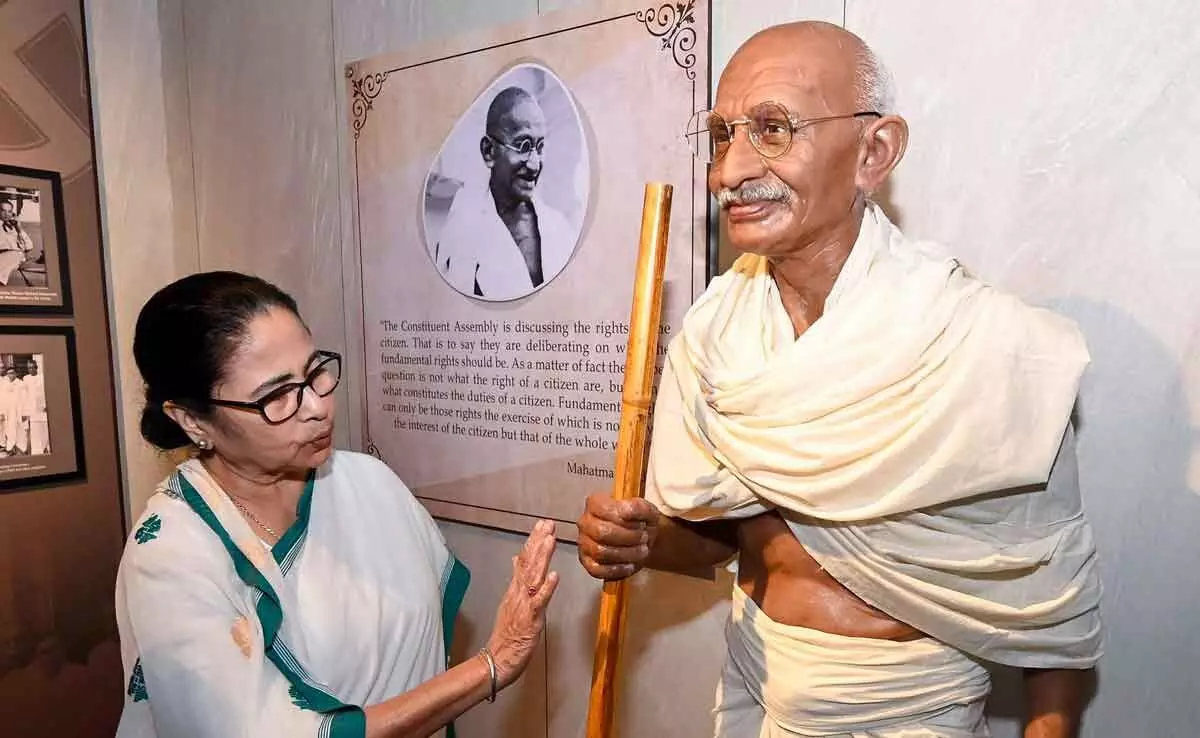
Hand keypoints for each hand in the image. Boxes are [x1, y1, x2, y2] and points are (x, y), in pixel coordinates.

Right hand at [486, 519, 558, 687]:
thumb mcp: (509, 602)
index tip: (542, 524)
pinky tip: (555, 576)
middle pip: (528, 563)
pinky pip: (539, 602)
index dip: (533, 541)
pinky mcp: (530, 619)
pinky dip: (546, 588)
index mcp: (515, 589)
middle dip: (538, 542)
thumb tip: (514, 558)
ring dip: (542, 557)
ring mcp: (523, 605)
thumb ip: (514, 580)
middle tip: (548, 523)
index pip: (523, 560)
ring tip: (550, 539)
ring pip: (533, 577)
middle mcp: (518, 593)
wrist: (497, 660)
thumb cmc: (507, 634)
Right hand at [576, 494, 658, 579]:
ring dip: (626, 553)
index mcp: (595, 504)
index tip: (641, 523)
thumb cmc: (640, 522)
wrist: (643, 540)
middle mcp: (585, 523)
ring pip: (600, 552)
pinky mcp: (588, 563)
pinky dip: (617, 569)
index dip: (624, 517)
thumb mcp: (646, 510)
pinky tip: (630, 565)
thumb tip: (627, 511)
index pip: (603, 509)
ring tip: (642, 551)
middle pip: (602, 532)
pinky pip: (598, 570)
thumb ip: (638, 507)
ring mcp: (584, 544)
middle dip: (628, 537)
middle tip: (644, 538)